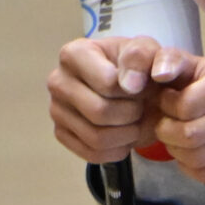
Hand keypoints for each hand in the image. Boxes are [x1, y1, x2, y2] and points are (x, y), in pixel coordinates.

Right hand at [49, 35, 174, 163]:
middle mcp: (57, 81)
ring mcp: (56, 109)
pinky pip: (92, 154)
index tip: (142, 85)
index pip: (108, 83)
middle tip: (141, 105)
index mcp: (74, 54)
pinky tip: (124, 133)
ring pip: (96, 137)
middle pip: (100, 112)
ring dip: (127, 134)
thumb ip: (143, 57)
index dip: (134, 91)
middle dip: (132, 114)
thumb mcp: (148, 51)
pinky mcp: (61, 133)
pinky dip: (117, 149)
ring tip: (135, 119)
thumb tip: (130, 84)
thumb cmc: (138, 66)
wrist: (135, 85)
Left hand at [144, 53, 204, 181]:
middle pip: (190, 136)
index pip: (186, 106)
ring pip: (195, 159)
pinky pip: (204, 175)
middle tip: (168, 123)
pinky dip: (188, 165)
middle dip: (167, 132)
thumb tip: (160, 73)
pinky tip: (191, 150)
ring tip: (177, 136)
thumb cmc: (202, 84)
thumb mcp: (187, 65)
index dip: (167, 106)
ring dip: (176, 150)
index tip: (169, 100)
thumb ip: (169, 60)